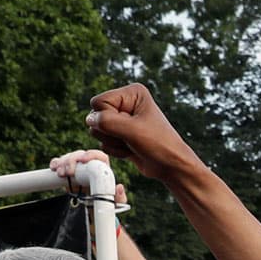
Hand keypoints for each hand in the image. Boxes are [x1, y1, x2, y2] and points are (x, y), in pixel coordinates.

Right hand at [48, 148, 126, 204]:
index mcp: (104, 168)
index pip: (99, 155)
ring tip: (60, 173)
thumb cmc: (107, 204)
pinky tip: (53, 167)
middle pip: (80, 155)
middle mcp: (90, 164)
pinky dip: (56, 163)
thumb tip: (119, 187)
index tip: (83, 160)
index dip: (90, 155)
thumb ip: (120, 197)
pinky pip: (60, 163)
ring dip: (63, 163)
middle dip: (72, 161)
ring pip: (69, 158)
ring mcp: (78, 167)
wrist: (94, 209)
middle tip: (68, 172)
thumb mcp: (116, 203)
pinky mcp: (68, 171)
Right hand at [85, 84, 204, 182]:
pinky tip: (131, 150)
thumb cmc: (159, 145)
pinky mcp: (120, 134)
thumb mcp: (132, 130)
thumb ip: (106, 121)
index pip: (99, 102)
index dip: (108, 118)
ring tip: (132, 144)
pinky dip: (116, 150)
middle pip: (95, 116)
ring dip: (113, 142)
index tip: (129, 126)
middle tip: (131, 137)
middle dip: (110, 132)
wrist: (171, 166)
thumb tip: (89, 119)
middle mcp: (126, 103)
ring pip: (97, 131)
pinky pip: (103, 142)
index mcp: (132, 93)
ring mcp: (122, 119)